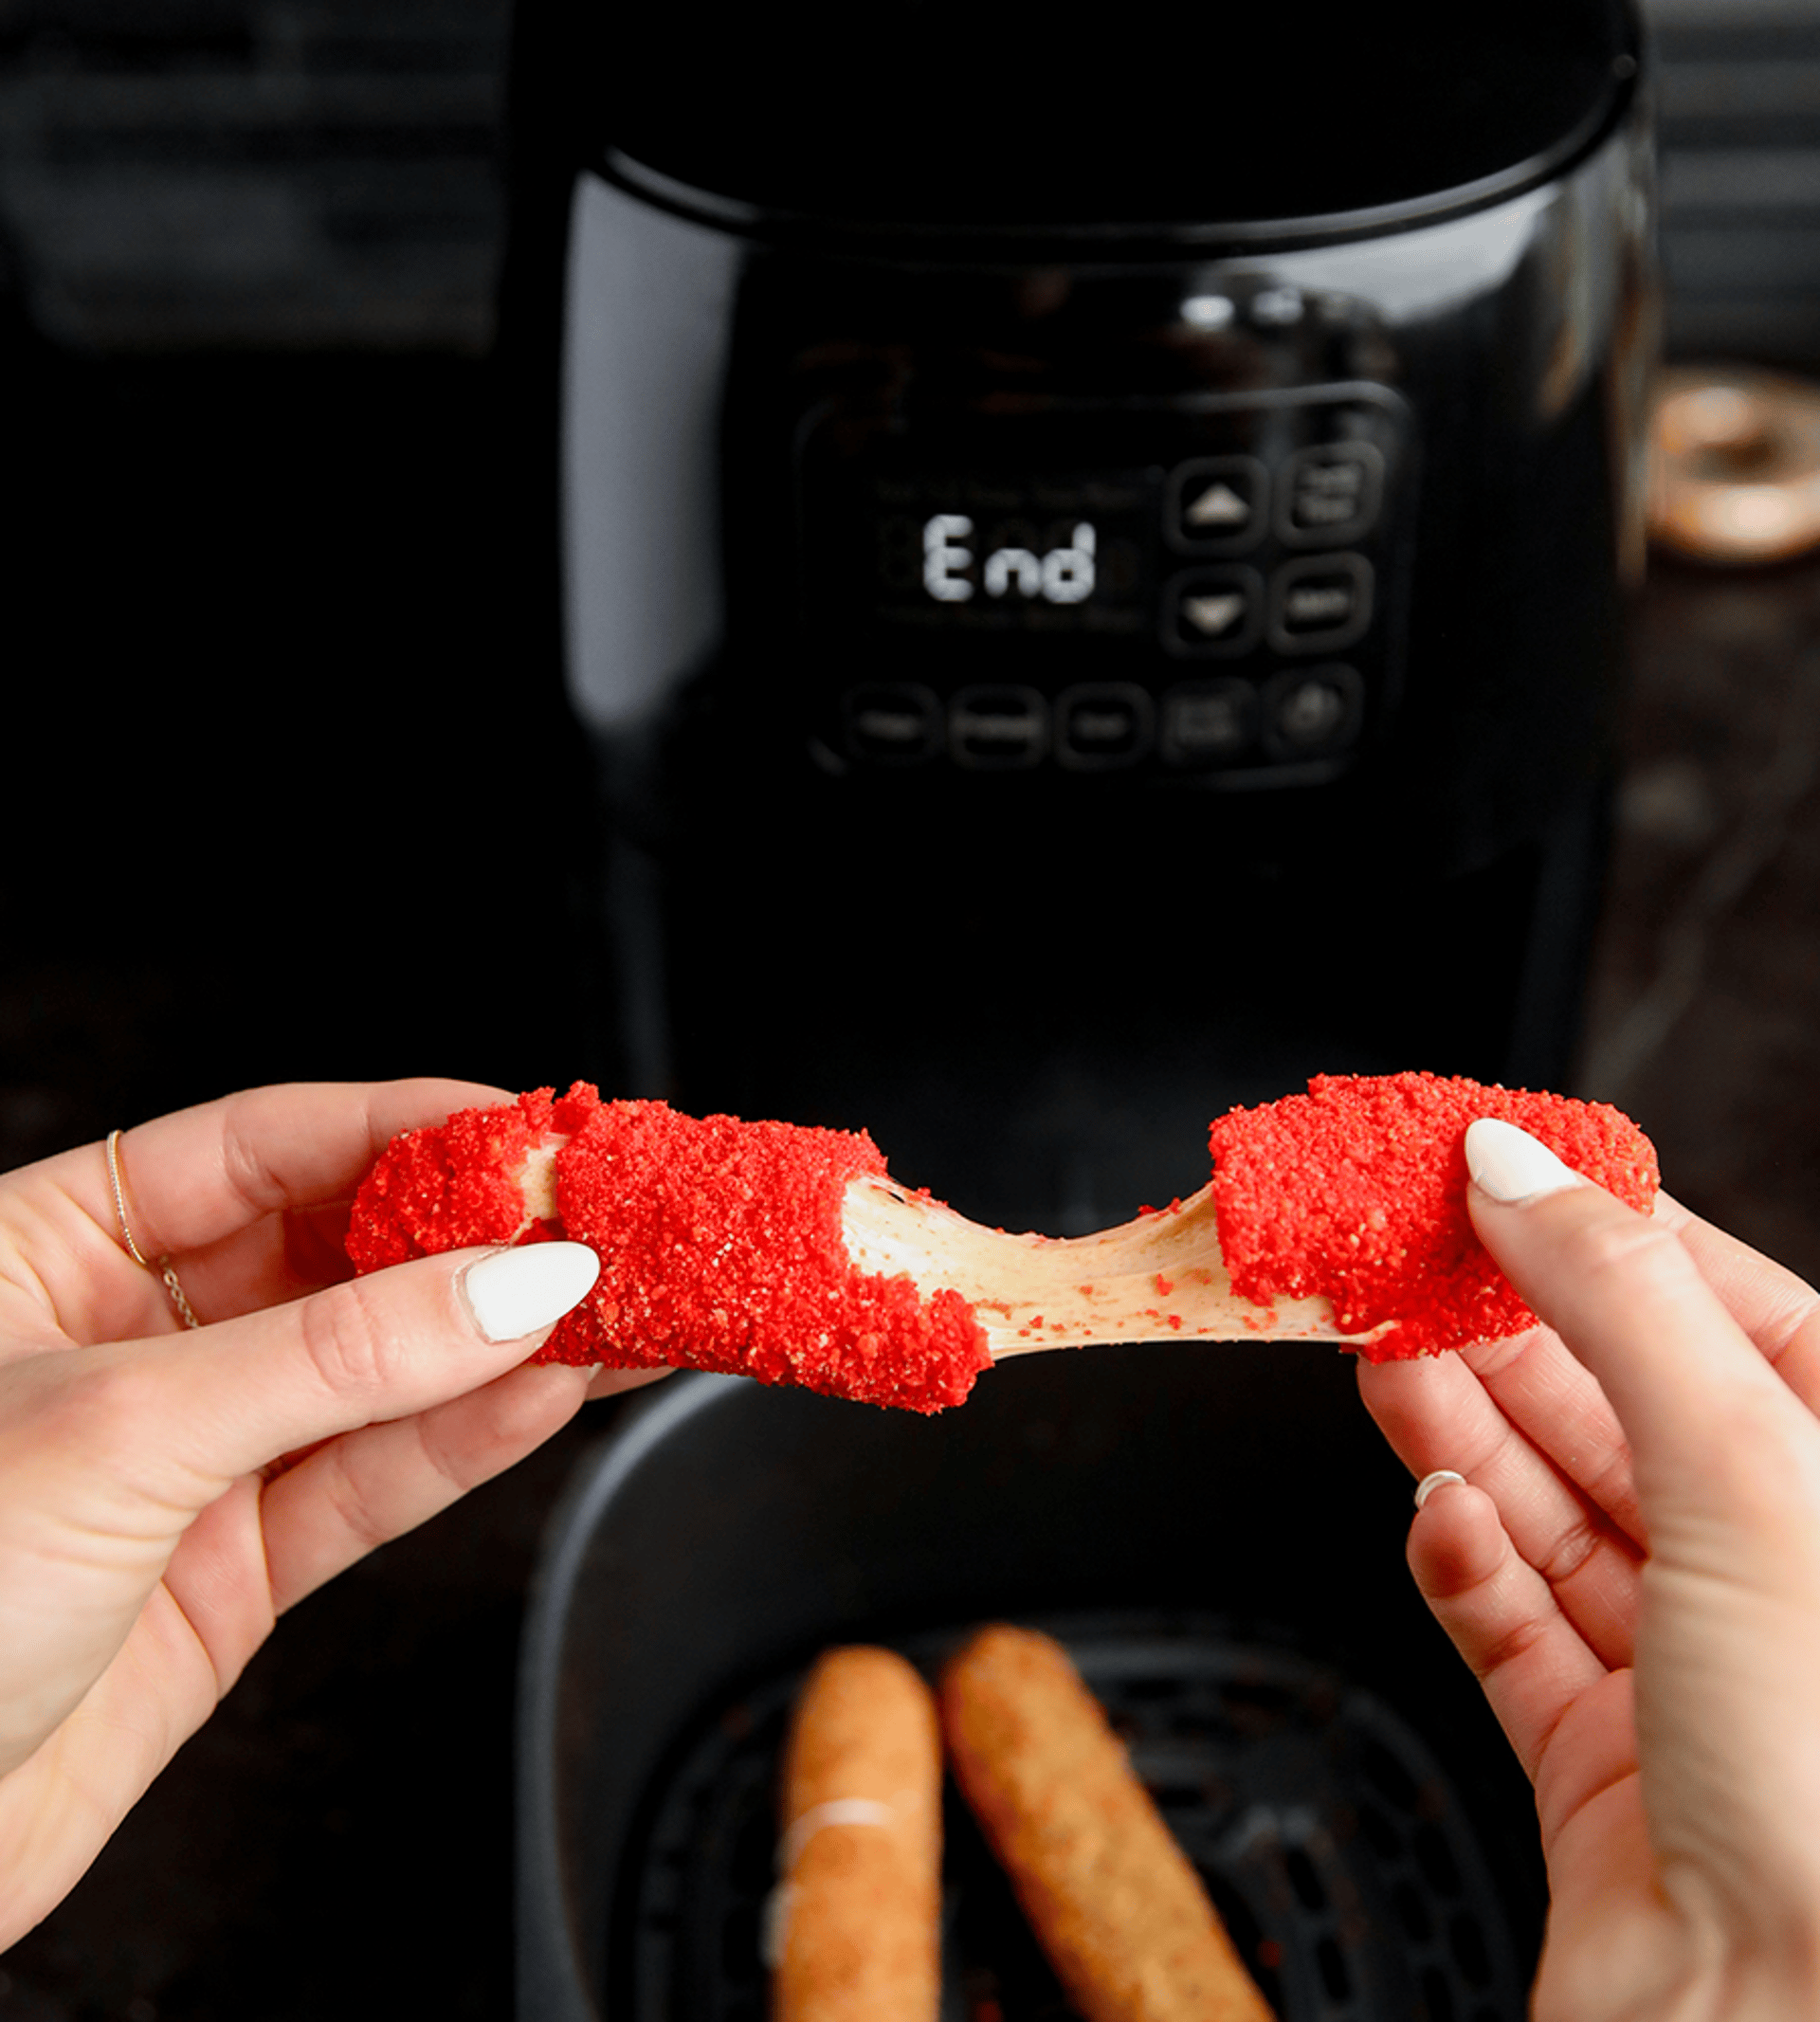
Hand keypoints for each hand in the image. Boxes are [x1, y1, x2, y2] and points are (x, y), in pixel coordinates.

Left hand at [0, 1080, 662, 1948]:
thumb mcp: (122, 1429)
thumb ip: (334, 1356)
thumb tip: (507, 1284)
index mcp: (47, 1247)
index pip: (263, 1142)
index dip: (406, 1130)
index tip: (529, 1134)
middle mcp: (127, 1339)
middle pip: (340, 1252)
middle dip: (476, 1238)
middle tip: (598, 1222)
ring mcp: (189, 1455)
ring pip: (380, 1371)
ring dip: (502, 1341)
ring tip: (616, 1306)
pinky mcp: (234, 1565)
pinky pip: (375, 1478)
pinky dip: (467, 1439)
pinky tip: (548, 1393)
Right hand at [1358, 1119, 1819, 2020]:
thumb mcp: (1748, 1477)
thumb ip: (1619, 1303)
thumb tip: (1519, 1167)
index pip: (1723, 1307)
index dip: (1600, 1228)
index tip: (1489, 1168)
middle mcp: (1784, 1577)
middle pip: (1617, 1402)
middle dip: (1501, 1327)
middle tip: (1392, 1259)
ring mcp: (1691, 1675)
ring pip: (1549, 1504)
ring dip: (1458, 1429)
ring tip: (1379, 1355)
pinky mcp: (1598, 1758)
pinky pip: (1508, 1621)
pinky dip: (1461, 1561)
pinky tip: (1437, 1516)